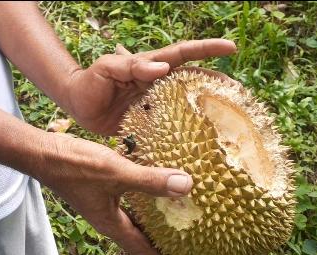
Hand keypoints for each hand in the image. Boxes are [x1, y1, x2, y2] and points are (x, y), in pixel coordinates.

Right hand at [33, 133, 193, 254]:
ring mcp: (103, 205)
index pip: (142, 250)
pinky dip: (144, 201)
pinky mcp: (101, 190)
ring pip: (134, 220)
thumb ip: (150, 180)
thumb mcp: (116, 172)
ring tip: (177, 218)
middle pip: (139, 239)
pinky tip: (154, 188)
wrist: (44, 154)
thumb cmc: (75, 167)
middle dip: (162, 243)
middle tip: (187, 242)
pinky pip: (128, 203)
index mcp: (111, 224)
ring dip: (154, 222)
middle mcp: (108, 219)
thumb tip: (186, 186)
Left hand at [64, 39, 237, 135]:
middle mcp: (159, 84)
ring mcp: (156, 104)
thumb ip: (129, 66)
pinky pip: (172, 127)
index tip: (231, 49)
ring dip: (207, 110)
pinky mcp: (149, 124)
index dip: (207, 50)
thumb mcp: (106, 69)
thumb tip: (161, 68)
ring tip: (230, 119)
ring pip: (187, 105)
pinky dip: (186, 134)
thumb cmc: (90, 82)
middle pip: (194, 81)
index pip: (184, 54)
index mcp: (151, 67)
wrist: (77, 105)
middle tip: (239, 93)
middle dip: (217, 84)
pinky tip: (200, 144)